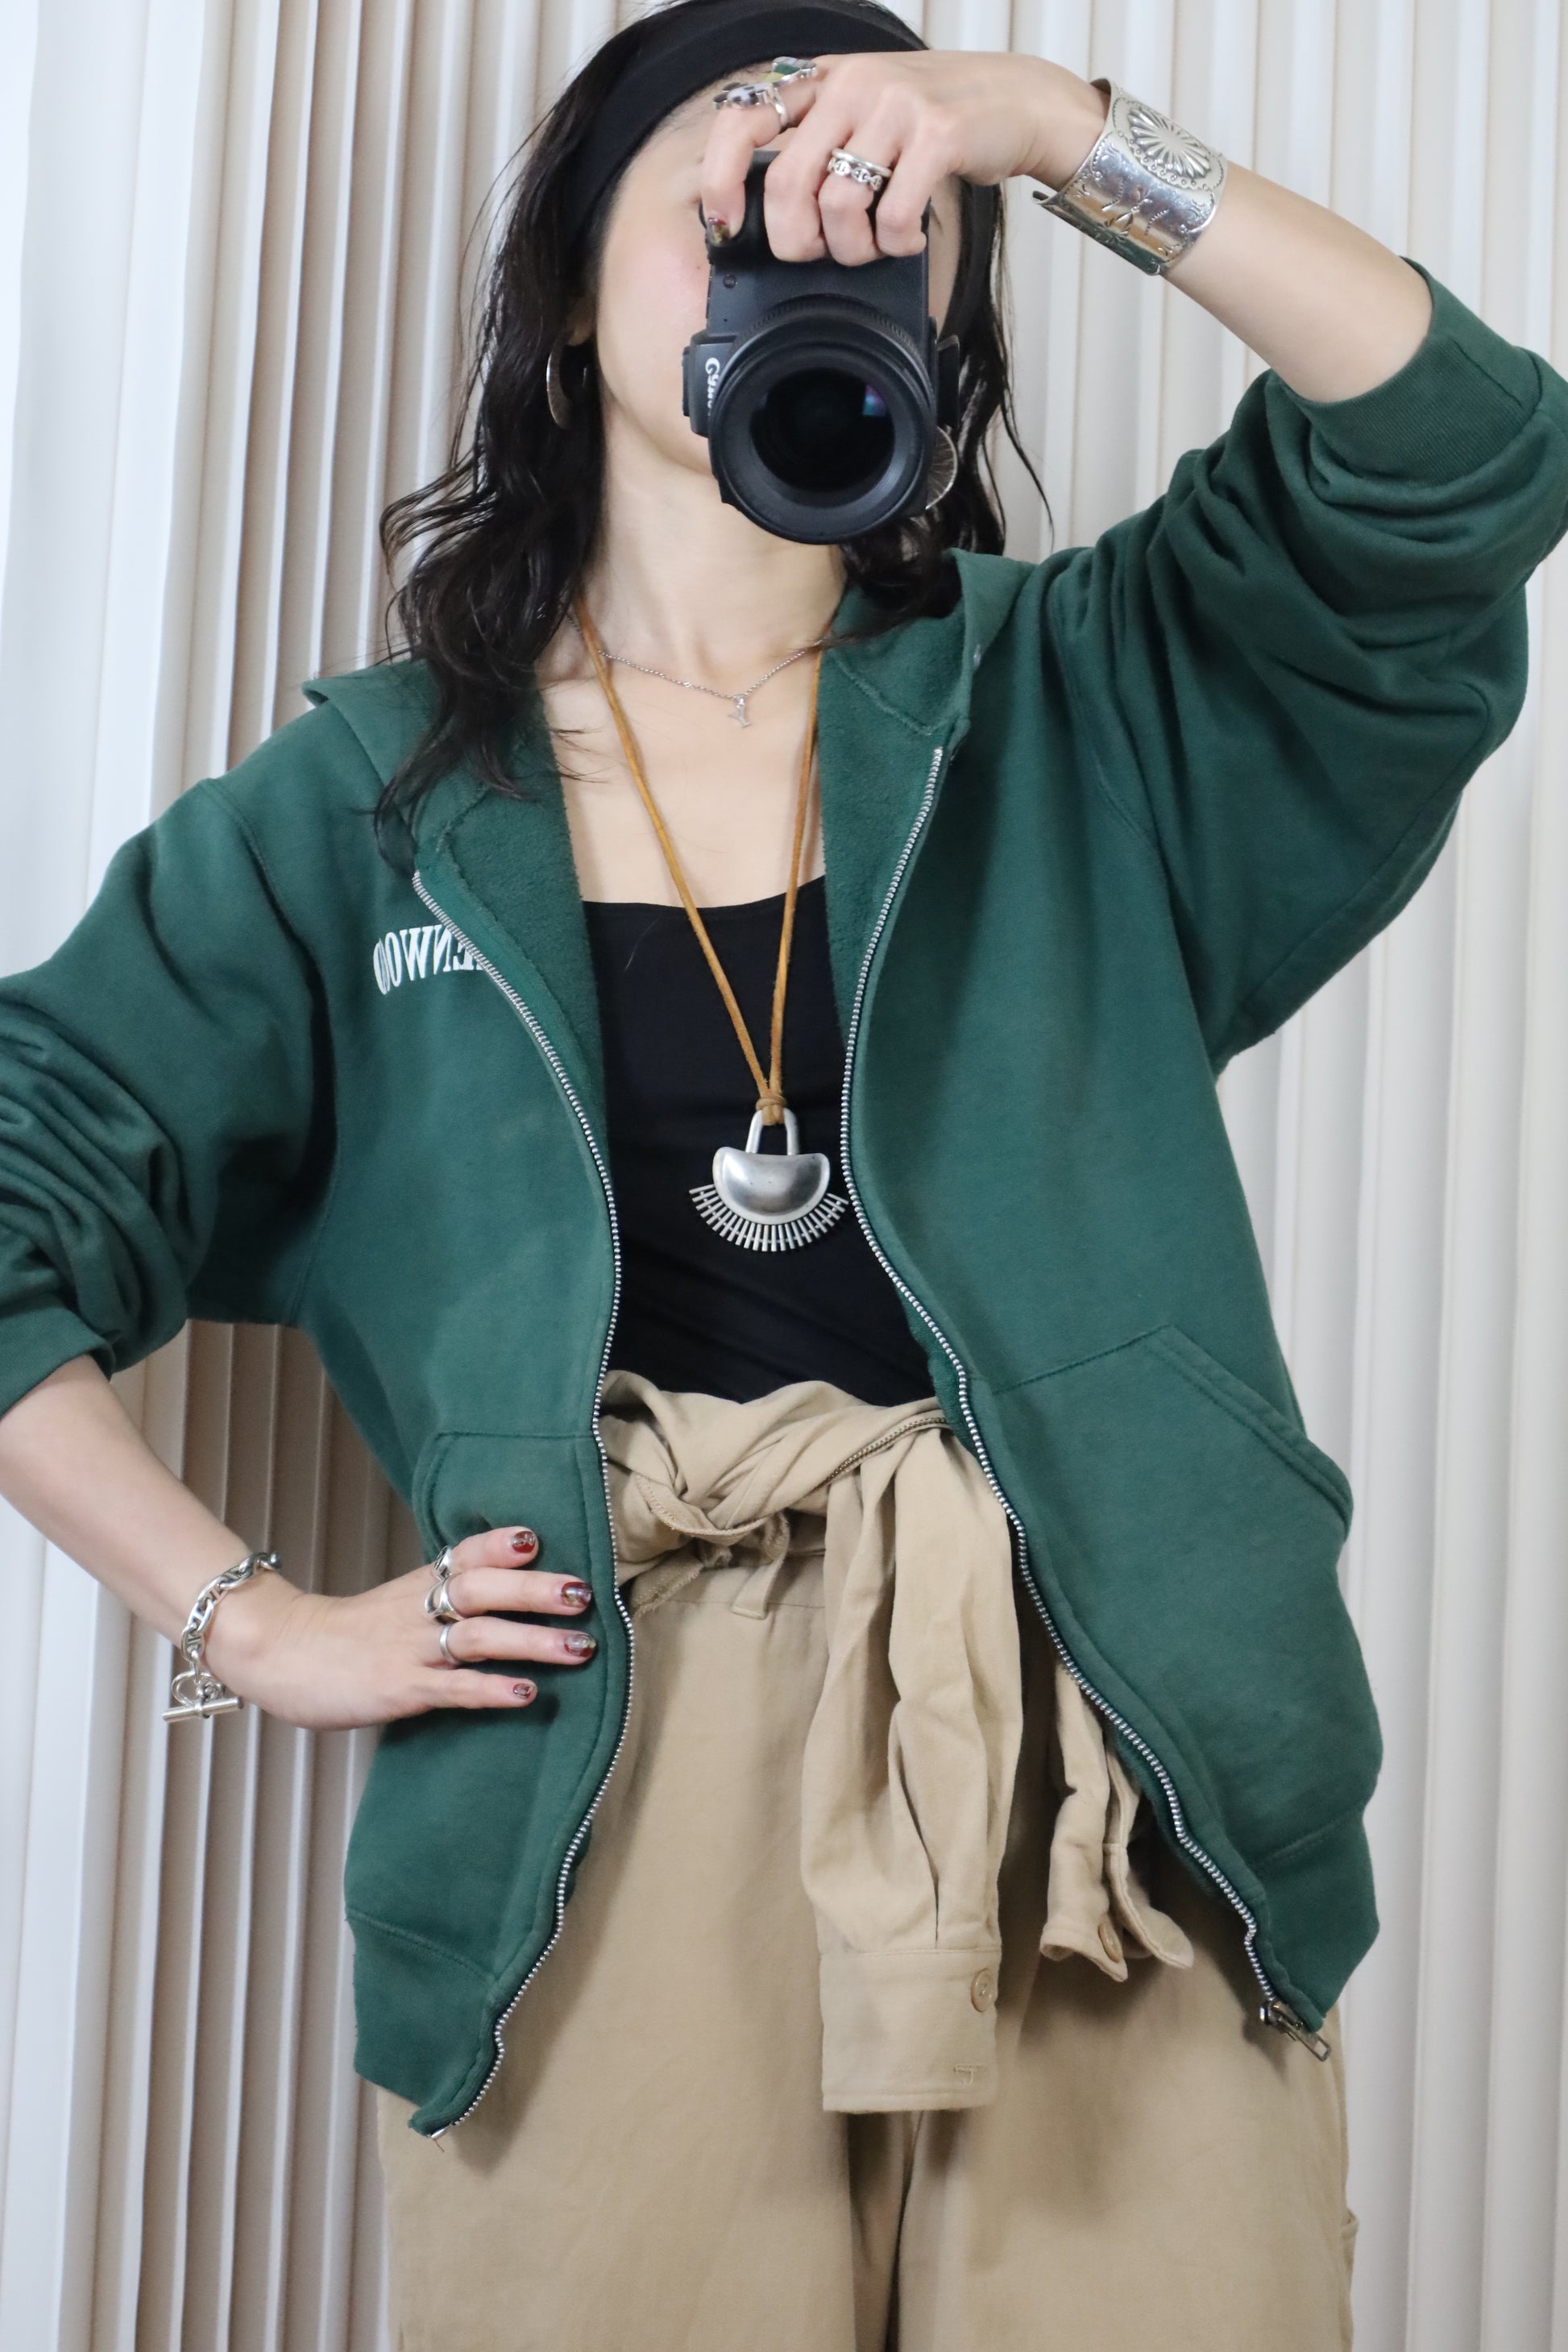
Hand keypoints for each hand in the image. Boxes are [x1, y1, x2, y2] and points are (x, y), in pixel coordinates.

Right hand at [202, 1525, 599, 1730]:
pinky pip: (453, 1688)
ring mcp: (410, 1650)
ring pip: (478, 1637)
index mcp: (420, 1584)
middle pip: (482, 1589)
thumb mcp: (398, 1602)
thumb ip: (446, 1593)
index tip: (540, 1536)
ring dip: (533, 1640)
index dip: (501, 1544)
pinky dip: (491, 1689)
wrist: (279, 1656)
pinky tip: (526, 1693)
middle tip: (584, 1592)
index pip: (466, 1553)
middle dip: (536, 1590)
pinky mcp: (400, 1689)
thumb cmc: (347, 1635)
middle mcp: (419, 1610)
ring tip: (579, 1646)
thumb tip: (510, 1587)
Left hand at [700, 51, 1105, 266]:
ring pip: (839, 206)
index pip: (741, 121)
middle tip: (821, 254)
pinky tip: (907, 239)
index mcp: (821, 81)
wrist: (1016, 100)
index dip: (721, 180)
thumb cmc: (934, 121)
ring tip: (876, 245)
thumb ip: (817, 146)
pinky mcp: (936, 133)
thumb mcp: (863, 115)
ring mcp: (893, 105)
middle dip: (798, 243)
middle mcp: (851, 84)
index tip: (726, 225)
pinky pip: (893, 215)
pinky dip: (897, 245)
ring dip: (854, 250)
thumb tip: (769, 215)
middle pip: (787, 185)